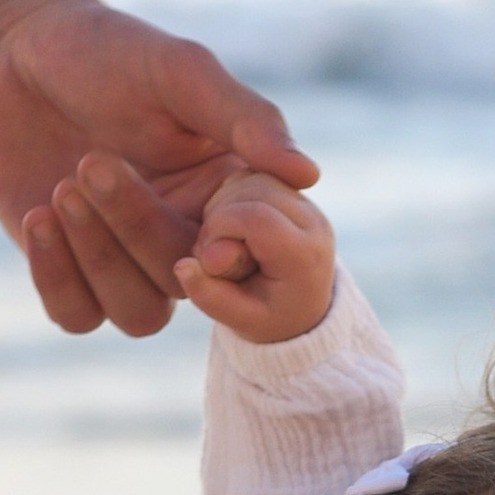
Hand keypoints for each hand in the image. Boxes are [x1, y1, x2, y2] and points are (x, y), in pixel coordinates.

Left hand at [0, 0, 317, 336]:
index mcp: (224, 195)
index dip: (231, 249)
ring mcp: (126, 261)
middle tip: (91, 160)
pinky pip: (78, 316)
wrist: (11, 50)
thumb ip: (245, 118)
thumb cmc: (104, 51)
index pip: (252, 252)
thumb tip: (309, 174)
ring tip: (62, 186)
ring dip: (99, 257)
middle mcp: (183, 236)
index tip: (199, 218)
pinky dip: (57, 277)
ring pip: (138, 313)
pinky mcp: (69, 274)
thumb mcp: (181, 71)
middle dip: (136, 227)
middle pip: (187, 282)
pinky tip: (38, 215)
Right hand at [173, 168, 337, 344]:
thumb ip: (210, 297)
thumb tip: (183, 266)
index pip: (255, 218)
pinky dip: (231, 194)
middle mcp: (311, 221)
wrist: (302, 306)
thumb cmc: (269, 317)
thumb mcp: (240, 321)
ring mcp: (304, 201)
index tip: (209, 257)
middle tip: (212, 253)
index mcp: (305, 255)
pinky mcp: (291, 188)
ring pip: (251, 177)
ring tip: (222, 242)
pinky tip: (229, 223)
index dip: (220, 228)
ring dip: (223, 204)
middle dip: (220, 217)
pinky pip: (251, 174)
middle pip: (251, 191)